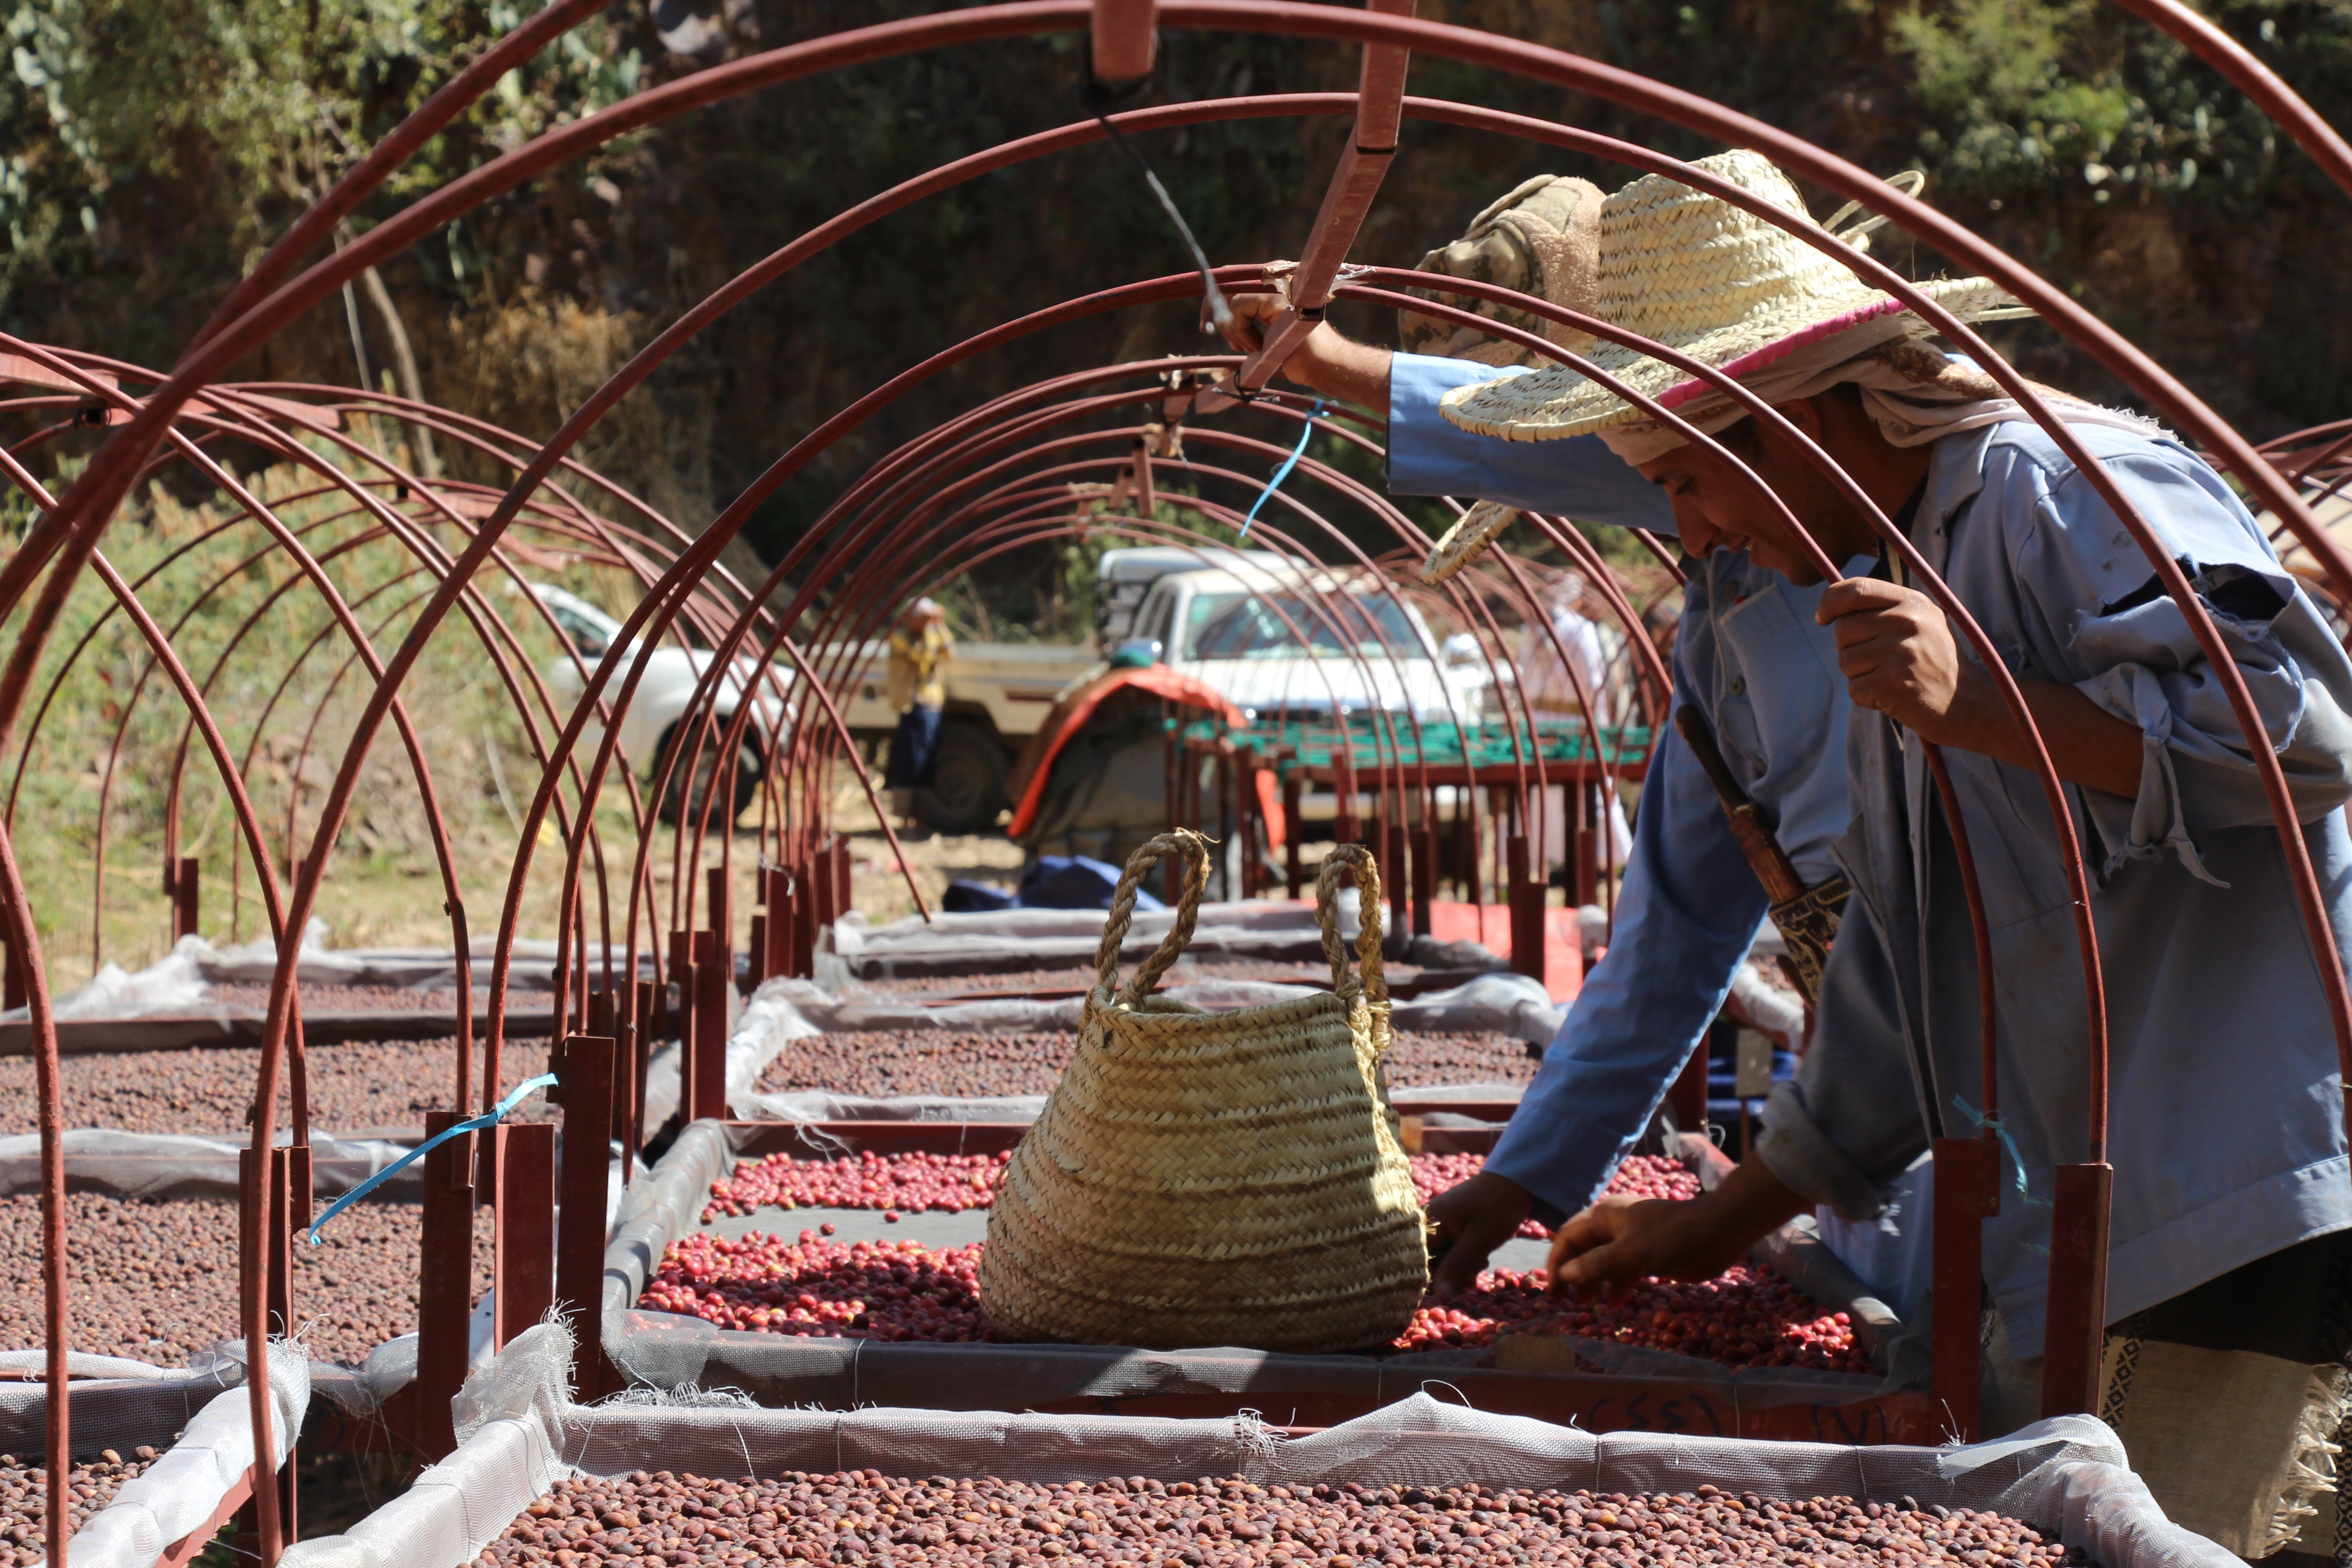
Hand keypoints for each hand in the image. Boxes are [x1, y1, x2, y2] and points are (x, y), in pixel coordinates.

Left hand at [1200, 289, 1391, 411]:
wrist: (1325, 366)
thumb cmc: (1297, 355)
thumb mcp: (1264, 334)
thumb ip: (1245, 320)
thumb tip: (1214, 317)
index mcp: (1276, 282)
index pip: (1236, 277)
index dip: (1214, 296)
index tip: (1206, 321)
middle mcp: (1278, 276)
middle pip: (1229, 281)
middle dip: (1211, 307)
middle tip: (1206, 328)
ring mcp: (1280, 284)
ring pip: (1232, 299)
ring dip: (1232, 328)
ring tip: (1250, 347)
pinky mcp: (1279, 297)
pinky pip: (1240, 307)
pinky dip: (1241, 330)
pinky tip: (1257, 346)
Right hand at [1425, 1172, 1532, 1294]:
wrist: (1518, 1183)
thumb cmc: (1497, 1207)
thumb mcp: (1478, 1240)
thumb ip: (1457, 1266)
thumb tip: (1439, 1294)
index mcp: (1430, 1219)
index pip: (1417, 1256)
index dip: (1430, 1275)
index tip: (1450, 1285)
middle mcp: (1431, 1221)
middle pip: (1431, 1259)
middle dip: (1452, 1271)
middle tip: (1472, 1273)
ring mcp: (1444, 1224)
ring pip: (1445, 1258)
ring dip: (1462, 1267)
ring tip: (1481, 1260)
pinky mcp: (1455, 1228)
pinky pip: (1454, 1251)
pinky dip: (1467, 1259)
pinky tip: (1481, 1258)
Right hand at [1551, 1158, 1810, 1297]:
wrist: (1716, 1233)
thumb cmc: (1670, 1238)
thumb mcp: (1630, 1254)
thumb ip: (1596, 1265)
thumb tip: (1565, 1275)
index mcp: (1603, 1217)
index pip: (1568, 1237)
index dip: (1556, 1263)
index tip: (1553, 1291)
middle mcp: (1613, 1226)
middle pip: (1582, 1249)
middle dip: (1572, 1273)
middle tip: (1565, 1300)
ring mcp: (1631, 1241)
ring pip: (1602, 1261)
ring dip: (1593, 1281)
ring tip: (1589, 1303)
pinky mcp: (1648, 1255)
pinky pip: (1623, 1270)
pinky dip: (1616, 1285)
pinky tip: (1616, 1302)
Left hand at [1817, 577, 1987, 741]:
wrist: (1967, 704)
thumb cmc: (1934, 662)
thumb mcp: (1920, 622)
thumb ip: (1883, 608)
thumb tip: (1831, 604)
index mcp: (1912, 602)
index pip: (1855, 589)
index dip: (1829, 602)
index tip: (1822, 617)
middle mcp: (1907, 622)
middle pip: (1843, 629)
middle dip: (1850, 648)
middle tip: (1881, 662)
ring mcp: (1899, 653)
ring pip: (1845, 661)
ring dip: (1860, 675)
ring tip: (1892, 679)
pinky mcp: (1892, 684)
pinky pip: (1854, 689)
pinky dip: (1867, 697)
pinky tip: (1892, 696)